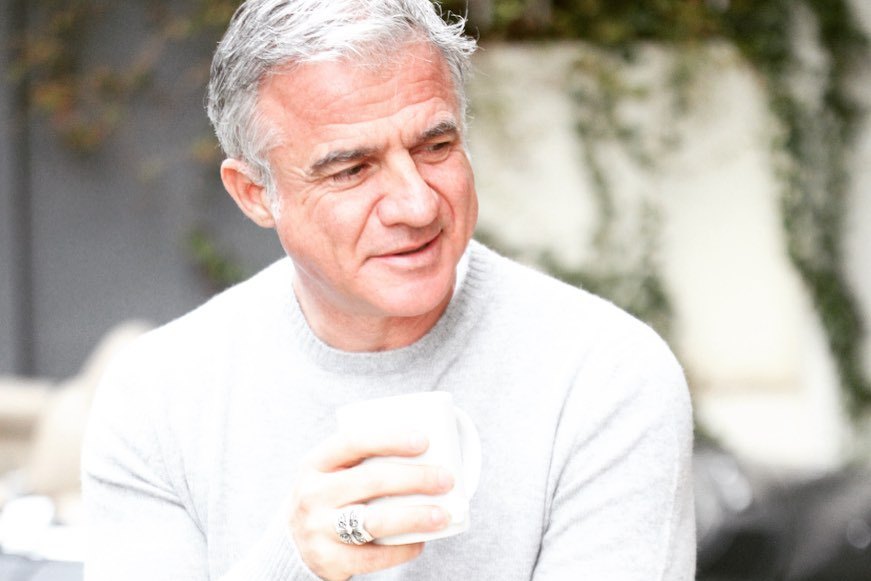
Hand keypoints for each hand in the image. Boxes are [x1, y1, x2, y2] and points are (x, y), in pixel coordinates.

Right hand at [288, 429, 454, 580]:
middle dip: (415, 478)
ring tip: (443, 515)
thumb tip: (431, 451)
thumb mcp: (335, 472)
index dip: (388, 439)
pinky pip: (373, 557)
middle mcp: (312, 494)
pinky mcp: (328, 560)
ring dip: (414, 517)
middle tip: (446, 479)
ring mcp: (317, 529)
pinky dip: (402, 550)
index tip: (424, 440)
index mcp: (316, 463)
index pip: (352, 442)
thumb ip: (366, 460)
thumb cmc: (332, 496)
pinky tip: (421, 542)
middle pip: (371, 481)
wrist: (295, 543)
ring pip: (374, 521)